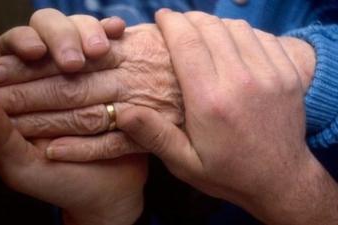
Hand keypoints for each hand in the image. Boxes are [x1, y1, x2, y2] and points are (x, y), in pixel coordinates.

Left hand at [0, 10, 145, 224]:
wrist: (108, 191)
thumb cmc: (61, 182)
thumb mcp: (23, 166)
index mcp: (19, 95)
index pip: (12, 55)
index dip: (20, 47)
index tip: (32, 51)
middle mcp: (50, 78)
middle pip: (49, 36)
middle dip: (60, 39)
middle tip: (73, 59)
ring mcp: (84, 74)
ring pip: (81, 36)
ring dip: (87, 34)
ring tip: (98, 48)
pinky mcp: (111, 77)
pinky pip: (112, 49)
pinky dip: (112, 37)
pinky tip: (117, 31)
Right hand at [114, 10, 336, 223]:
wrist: (281, 181)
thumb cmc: (228, 173)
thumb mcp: (185, 164)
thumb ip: (155, 135)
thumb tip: (123, 111)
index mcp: (210, 101)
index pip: (187, 43)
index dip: (171, 23)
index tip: (161, 17)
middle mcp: (241, 81)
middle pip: (211, 28)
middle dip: (190, 18)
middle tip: (178, 22)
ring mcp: (270, 74)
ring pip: (237, 28)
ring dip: (215, 23)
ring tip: (202, 31)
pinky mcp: (289, 74)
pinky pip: (263, 37)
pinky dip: (243, 32)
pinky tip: (232, 43)